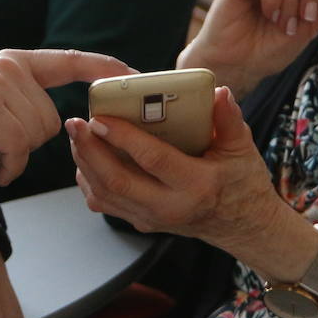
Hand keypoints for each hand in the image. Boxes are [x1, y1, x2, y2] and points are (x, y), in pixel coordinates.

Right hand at [0, 49, 130, 185]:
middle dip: (25, 141)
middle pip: (52, 118)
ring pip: (38, 134)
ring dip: (12, 153)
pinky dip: (6, 165)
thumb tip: (65, 121)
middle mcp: (8, 65)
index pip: (70, 60)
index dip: (105, 67)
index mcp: (13, 61)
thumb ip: (26, 100)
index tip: (135, 76)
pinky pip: (20, 148)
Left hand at [69, 87, 304, 272]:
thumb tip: (218, 92)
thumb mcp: (242, 149)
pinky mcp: (142, 222)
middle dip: (90, 150)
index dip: (123, 137)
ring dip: (85, 163)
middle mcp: (170, 207)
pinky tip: (85, 158)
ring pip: (105, 194)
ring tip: (76, 135)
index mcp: (196, 185)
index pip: (152, 159)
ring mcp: (152, 219)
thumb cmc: (242, 181)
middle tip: (75, 123)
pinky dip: (89, 181)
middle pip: (117, 181)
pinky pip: (106, 204)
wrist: (242, 225)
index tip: (100, 117)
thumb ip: (229, 120)